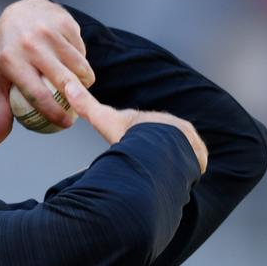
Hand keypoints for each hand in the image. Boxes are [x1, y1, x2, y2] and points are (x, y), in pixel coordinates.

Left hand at [0, 0, 94, 146]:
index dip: (55, 114)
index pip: (37, 95)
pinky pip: (82, 51)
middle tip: (80, 109)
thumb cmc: (8, 53)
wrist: (18, 12)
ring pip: (78, 66)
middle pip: (63, 82)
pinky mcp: (64, 21)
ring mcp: (47, 30)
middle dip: (78, 101)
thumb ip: (0, 112)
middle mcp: (28, 44)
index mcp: (10, 61)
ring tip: (78, 87)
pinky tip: (75, 65)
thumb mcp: (0, 80)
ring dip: (84, 81)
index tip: (66, 123)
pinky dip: (82, 61)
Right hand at [64, 80, 208, 174]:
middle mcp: (174, 127)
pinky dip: (185, 171)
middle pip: (164, 141)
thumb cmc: (129, 132)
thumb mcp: (103, 119)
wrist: (157, 145)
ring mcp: (189, 141)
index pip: (147, 129)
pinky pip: (193, 164)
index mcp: (154, 120)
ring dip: (172, 163)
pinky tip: (174, 179)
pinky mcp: (198, 156)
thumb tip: (67, 86)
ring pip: (180, 154)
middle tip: (145, 164)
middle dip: (157, 151)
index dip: (139, 140)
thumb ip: (86, 105)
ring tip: (159, 175)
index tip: (133, 149)